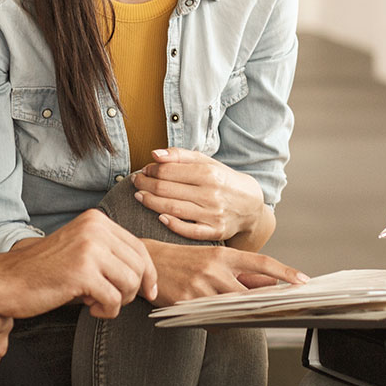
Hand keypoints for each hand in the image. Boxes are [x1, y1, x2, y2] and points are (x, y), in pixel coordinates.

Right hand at [0, 209, 157, 318]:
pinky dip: (106, 311)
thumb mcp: (81, 251)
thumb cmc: (44, 272)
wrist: (6, 281)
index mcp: (96, 220)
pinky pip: (114, 299)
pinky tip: (89, 307)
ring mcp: (89, 249)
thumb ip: (109, 254)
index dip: (149, 273)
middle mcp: (95, 229)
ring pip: (130, 283)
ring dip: (118, 301)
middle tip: (111, 300)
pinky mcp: (82, 272)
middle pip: (139, 266)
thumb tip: (147, 274)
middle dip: (133, 290)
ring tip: (96, 302)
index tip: (149, 292)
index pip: (139, 247)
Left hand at [131, 149, 264, 241]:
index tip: (144, 170)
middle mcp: (211, 193)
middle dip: (146, 185)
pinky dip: (171, 224)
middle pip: (167, 189)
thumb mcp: (207, 162)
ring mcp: (213, 214)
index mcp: (209, 173)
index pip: (169, 170)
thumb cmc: (223, 180)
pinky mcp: (215, 232)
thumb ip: (181, 156)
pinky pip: (188, 230)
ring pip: (173, 209)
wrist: (250, 205)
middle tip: (136, 183)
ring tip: (140, 196)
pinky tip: (159, 217)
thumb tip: (155, 154)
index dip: (151, 170)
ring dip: (150, 202)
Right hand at [145, 239, 309, 305]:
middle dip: (262, 304)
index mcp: (224, 254)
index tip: (303, 281)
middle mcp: (214, 269)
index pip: (261, 262)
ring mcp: (200, 286)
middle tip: (277, 311)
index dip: (284, 272)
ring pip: (231, 310)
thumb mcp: (214, 259)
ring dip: (238, 315)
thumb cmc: (185, 260)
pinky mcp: (186, 302)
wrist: (148, 261)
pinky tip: (212, 317)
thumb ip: (243, 273)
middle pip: (249, 293)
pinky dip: (217, 322)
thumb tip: (272, 284)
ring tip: (238, 313)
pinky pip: (211, 321)